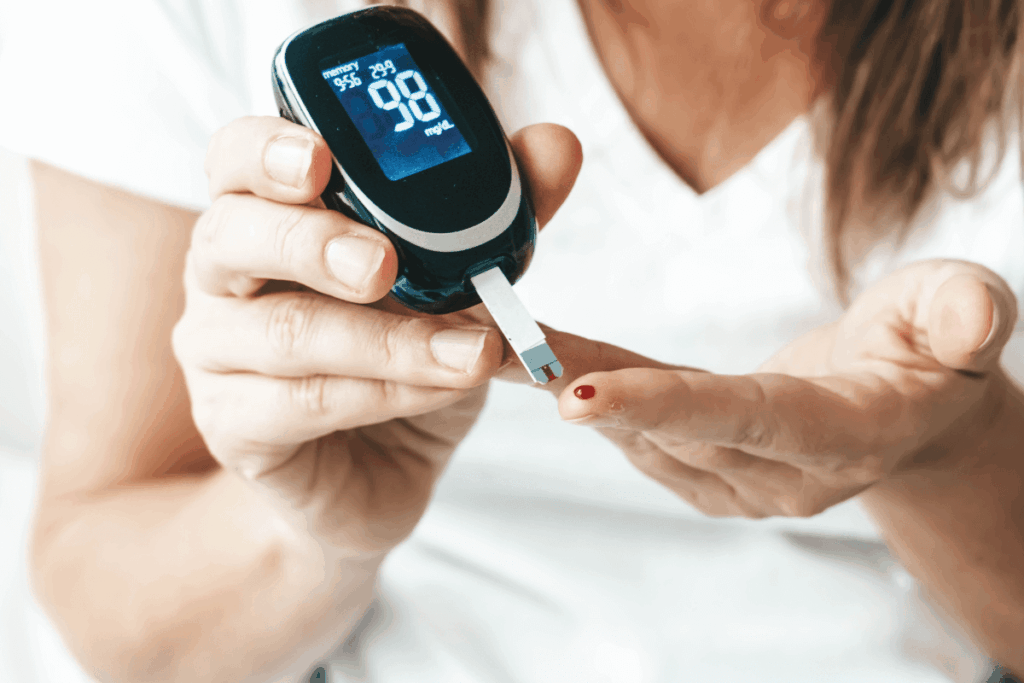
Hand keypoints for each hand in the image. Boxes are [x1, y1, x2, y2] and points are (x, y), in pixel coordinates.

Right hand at [173, 116, 581, 555]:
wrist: (383, 469)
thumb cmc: (406, 356)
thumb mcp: (459, 282)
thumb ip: (496, 214)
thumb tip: (559, 145)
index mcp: (268, 214)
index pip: (237, 158)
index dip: (267, 151)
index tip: (321, 158)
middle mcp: (224, 276)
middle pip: (231, 234)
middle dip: (312, 243)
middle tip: (384, 264)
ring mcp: (215, 354)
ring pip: (286, 332)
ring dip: (389, 341)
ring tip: (474, 351)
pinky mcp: (232, 425)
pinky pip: (303, 403)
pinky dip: (385, 393)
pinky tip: (444, 389)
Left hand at [520, 260, 1018, 517]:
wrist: (906, 405)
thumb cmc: (932, 352)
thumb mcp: (961, 318)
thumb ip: (963, 316)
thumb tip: (973, 315)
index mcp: (840, 434)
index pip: (744, 419)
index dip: (664, 406)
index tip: (578, 394)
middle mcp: (778, 474)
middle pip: (666, 428)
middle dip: (577, 389)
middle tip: (493, 352)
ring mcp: (737, 480)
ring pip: (635, 431)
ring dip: (560, 387)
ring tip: (489, 340)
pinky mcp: (705, 468)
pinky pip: (633, 427)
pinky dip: (580, 386)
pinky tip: (528, 355)